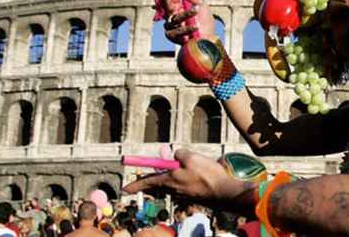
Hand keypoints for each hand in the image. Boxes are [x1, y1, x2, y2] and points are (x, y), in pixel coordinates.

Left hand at [122, 149, 250, 203]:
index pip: (147, 182)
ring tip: (178, 161)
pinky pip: (180, 184)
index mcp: (169, 181)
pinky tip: (192, 170)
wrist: (224, 192)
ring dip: (169, 173)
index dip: (134, 185)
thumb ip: (179, 154)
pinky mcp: (192, 194)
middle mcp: (173, 190)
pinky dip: (180, 176)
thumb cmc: (207, 175)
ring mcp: (183, 193)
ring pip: (170, 183)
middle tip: (152, 166)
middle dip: (153, 175)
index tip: (124, 189)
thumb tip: (176, 155)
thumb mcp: (191, 157)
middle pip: (157, 182)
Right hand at [157, 0, 216, 42]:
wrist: (209, 42)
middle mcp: (173, 15)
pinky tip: (196, 26)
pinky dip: (188, 28)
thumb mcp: (200, 5)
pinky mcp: (173, 36)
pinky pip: (178, 31)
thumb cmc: (205, 24)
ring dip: (186, 14)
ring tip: (197, 10)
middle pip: (167, 4)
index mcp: (179, 6)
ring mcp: (172, 26)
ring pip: (175, 17)